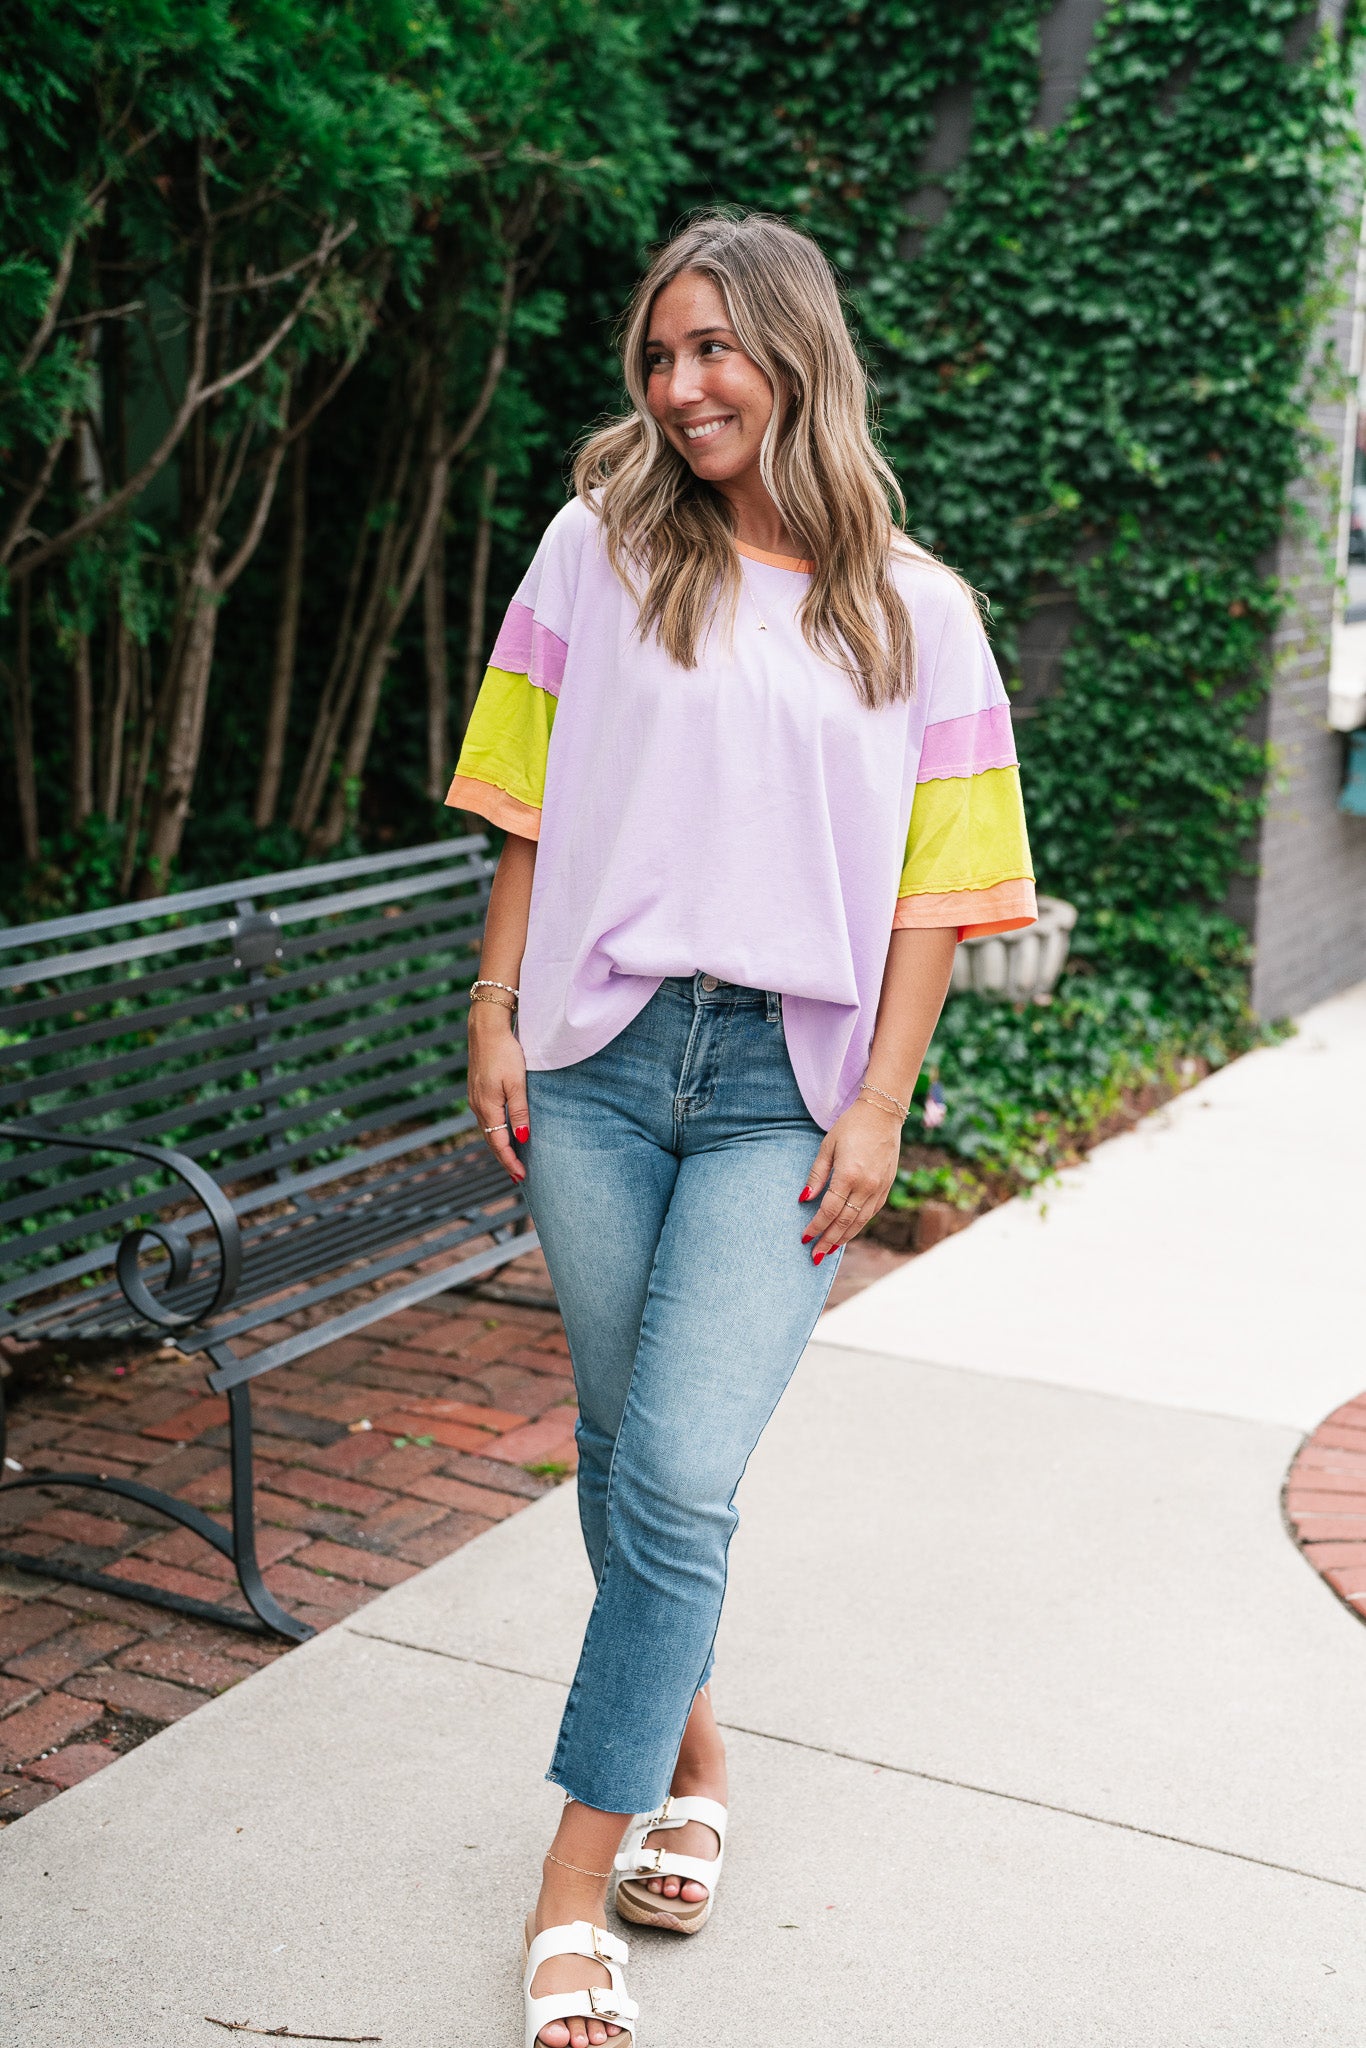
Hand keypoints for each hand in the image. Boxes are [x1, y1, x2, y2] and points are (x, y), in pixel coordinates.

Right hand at [468, 1002, 528, 1183]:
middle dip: (504, 1160)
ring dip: (499, 1147)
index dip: (510, 1161)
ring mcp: (475, 1099)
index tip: (522, 1177)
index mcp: (488, 1107)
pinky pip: (486, 1119)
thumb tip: (522, 1138)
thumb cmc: (505, 1053)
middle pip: (491, 1141)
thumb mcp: (518, 1083)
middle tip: (518, 1177)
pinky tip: (503, 1134)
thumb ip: (520, 1111)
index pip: (499, 1143)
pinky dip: (495, 1132)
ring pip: (487, 1131)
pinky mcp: (477, 1091)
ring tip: (512, 1161)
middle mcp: (478, 1106)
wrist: (485, 1029)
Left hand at [800, 1098, 901, 1261]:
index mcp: (848, 1174)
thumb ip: (816, 1175)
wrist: (883, 1113)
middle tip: (815, 1256)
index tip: (804, 1238)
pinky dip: (859, 1225)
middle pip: (845, 1221)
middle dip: (828, 1240)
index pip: (829, 1210)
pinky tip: (849, 1231)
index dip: (816, 1227)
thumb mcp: (827, 1147)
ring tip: (830, 1250)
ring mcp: (879, 1187)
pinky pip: (872, 1212)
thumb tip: (803, 1199)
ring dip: (844, 1237)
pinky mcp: (887, 1186)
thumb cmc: (851, 1126)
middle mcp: (866, 1185)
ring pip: (860, 1221)